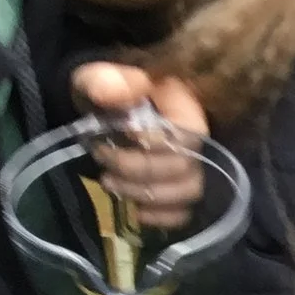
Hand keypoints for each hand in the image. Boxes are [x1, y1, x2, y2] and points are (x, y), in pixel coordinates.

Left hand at [71, 63, 207, 228]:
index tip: (121, 133)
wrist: (101, 110)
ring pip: (188, 192)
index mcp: (185, 106)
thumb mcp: (97, 77)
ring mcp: (193, 168)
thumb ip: (104, 81)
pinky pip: (185, 214)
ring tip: (109, 183)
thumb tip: (109, 94)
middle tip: (102, 158)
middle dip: (138, 168)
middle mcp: (197, 140)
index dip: (155, 141)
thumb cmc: (104, 91)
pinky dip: (159, 217)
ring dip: (145, 194)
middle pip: (185, 166)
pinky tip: (133, 208)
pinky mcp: (180, 192)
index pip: (189, 133)